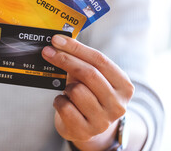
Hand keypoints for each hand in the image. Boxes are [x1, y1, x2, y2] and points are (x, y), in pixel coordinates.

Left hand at [42, 35, 133, 150]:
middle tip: (47, 51)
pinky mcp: (85, 131)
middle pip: (88, 74)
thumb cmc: (88, 95)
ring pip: (76, 91)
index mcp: (123, 86)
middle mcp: (117, 104)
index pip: (100, 60)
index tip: (57, 40)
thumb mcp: (91, 77)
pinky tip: (64, 103)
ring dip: (66, 87)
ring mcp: (103, 120)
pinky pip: (65, 107)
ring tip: (69, 92)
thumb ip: (81, 61)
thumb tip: (59, 42)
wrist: (86, 127)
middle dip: (64, 59)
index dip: (76, 48)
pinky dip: (59, 101)